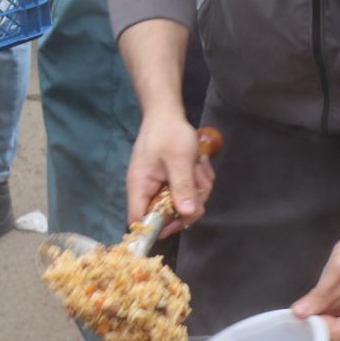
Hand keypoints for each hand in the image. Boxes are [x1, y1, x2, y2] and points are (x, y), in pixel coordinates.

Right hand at [126, 112, 213, 237]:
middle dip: (190, 202)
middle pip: (168, 215)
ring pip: (184, 204)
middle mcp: (148, 190)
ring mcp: (160, 186)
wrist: (167, 112)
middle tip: (199, 182)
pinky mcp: (171, 181)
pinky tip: (200, 164)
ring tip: (199, 166)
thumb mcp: (179, 159)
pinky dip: (198, 180)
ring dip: (198, 188)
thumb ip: (182, 186)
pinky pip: (188, 192)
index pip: (139, 221)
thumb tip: (186, 214)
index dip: (157, 228)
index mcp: (140, 186)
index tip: (180, 221)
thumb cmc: (168, 132)